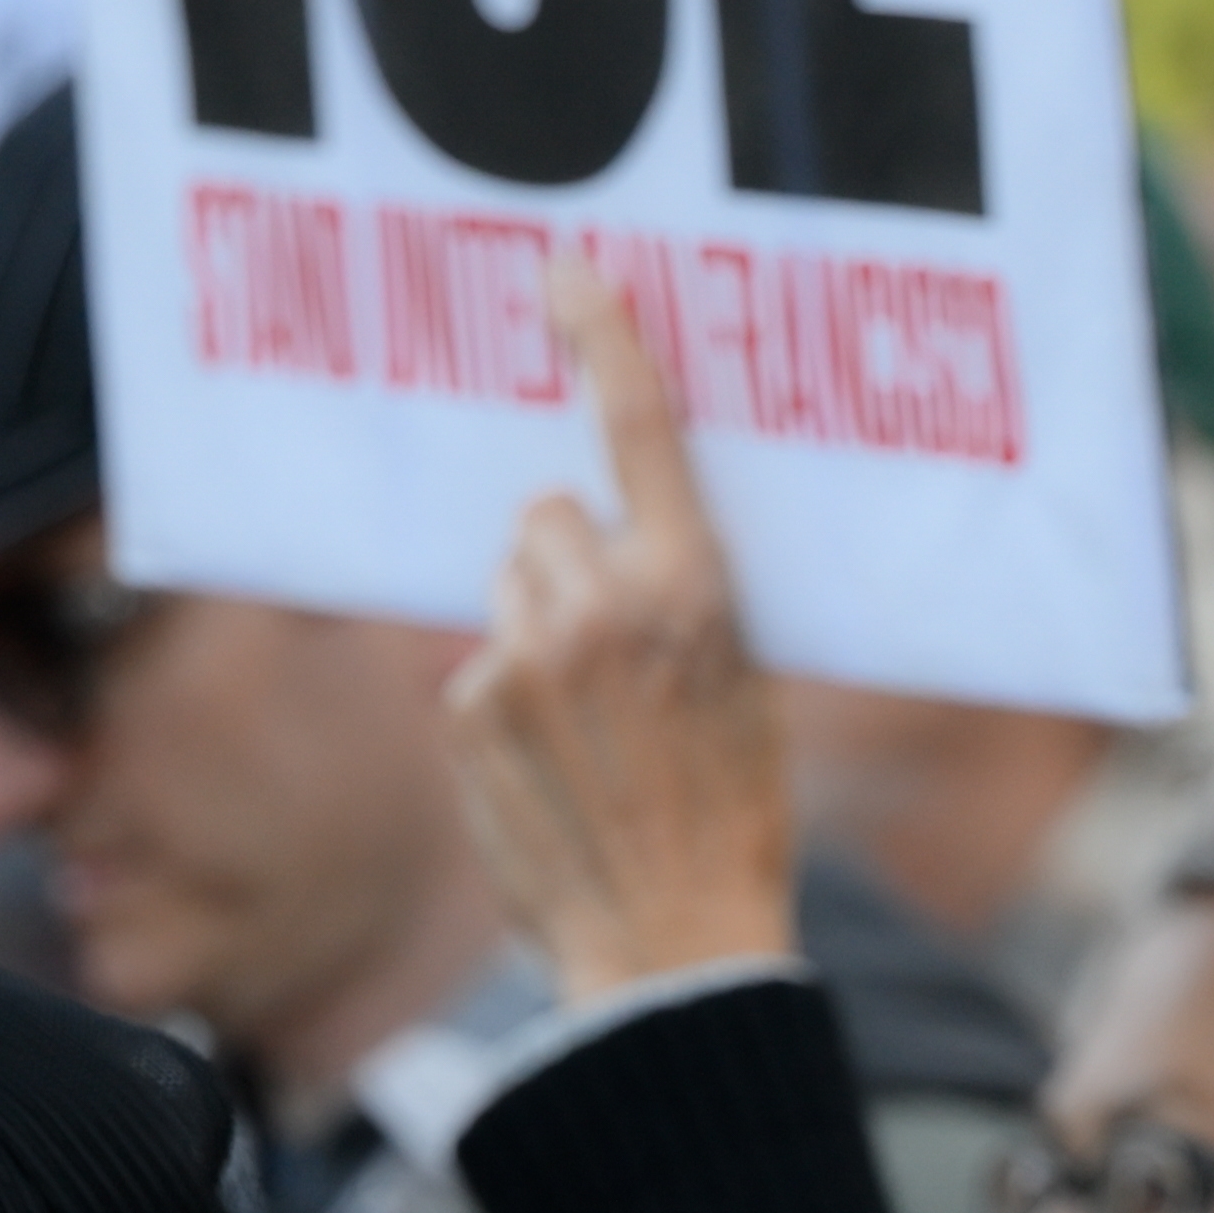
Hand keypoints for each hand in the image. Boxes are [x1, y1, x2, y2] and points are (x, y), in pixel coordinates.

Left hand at [447, 267, 800, 1003]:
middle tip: (609, 649)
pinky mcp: (468, 707)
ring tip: (585, 722)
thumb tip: (615, 539)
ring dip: (533, 630)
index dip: (601, 341)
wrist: (674, 940)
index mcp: (696, 590)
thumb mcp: (745, 684)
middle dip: (567, 562)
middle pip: (546, 517)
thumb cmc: (731, 813)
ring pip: (506, 587)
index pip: (639, 431)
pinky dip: (501, 703)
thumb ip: (680, 598)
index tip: (564, 272)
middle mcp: (604, 607)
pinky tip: (549, 765)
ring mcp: (526, 656)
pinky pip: (475, 664)